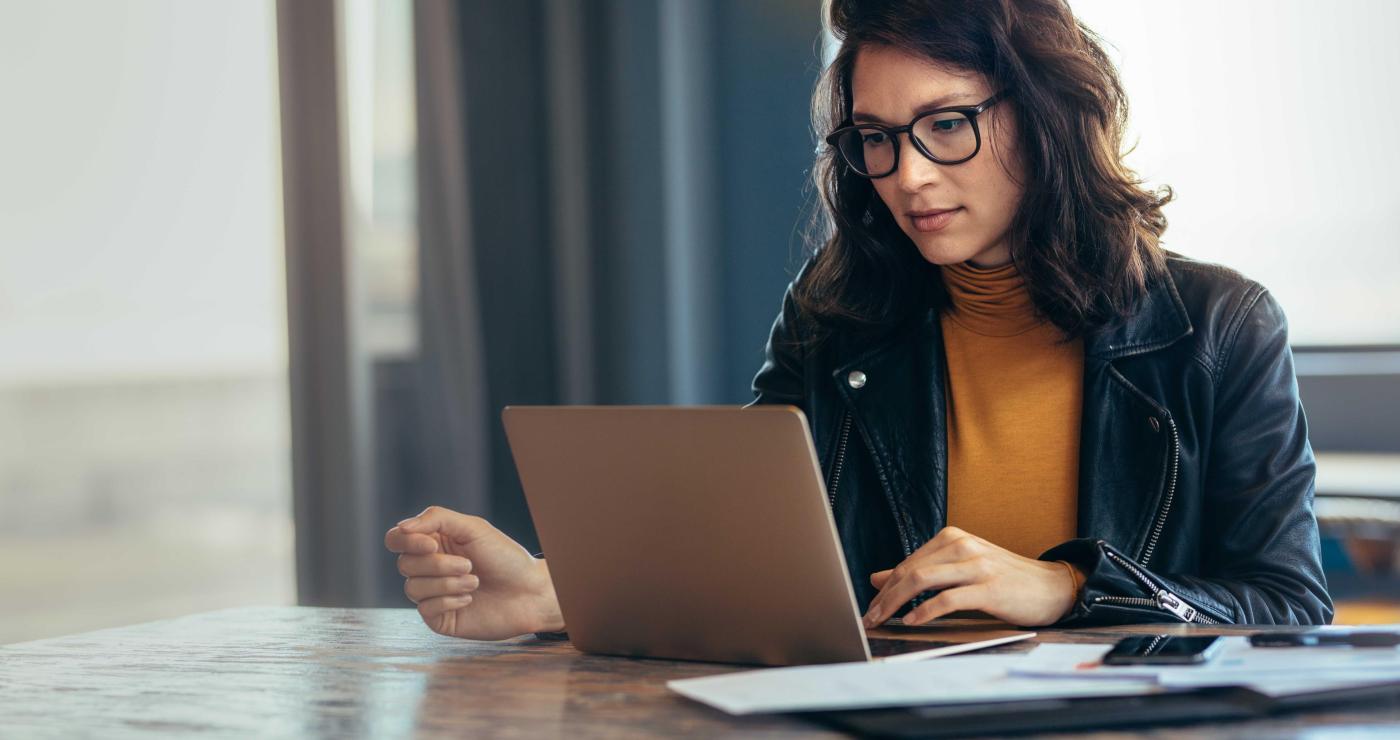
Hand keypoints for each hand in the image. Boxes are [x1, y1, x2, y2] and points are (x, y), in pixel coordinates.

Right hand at [384, 506, 564, 639]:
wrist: (530, 592)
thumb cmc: (505, 557)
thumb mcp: (473, 528)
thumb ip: (436, 519)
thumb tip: (401, 527)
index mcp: (434, 543)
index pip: (396, 539)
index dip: (406, 542)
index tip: (432, 545)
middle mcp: (429, 568)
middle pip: (404, 564)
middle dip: (438, 565)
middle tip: (469, 565)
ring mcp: (433, 594)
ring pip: (413, 588)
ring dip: (447, 583)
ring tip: (475, 582)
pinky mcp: (440, 618)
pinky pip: (425, 609)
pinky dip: (449, 601)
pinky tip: (470, 598)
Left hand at [862, 527, 1078, 627]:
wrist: (1052, 586)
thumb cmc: (1004, 579)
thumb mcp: (959, 569)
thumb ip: (921, 571)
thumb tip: (878, 578)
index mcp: (952, 538)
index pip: (908, 562)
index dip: (885, 587)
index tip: (869, 606)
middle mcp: (962, 546)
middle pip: (910, 570)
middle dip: (885, 597)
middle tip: (869, 617)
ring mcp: (976, 565)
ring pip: (923, 580)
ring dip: (897, 603)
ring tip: (884, 620)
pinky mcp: (989, 588)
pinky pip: (948, 599)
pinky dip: (925, 611)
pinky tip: (912, 621)